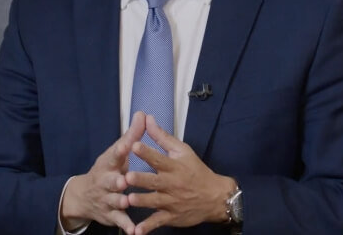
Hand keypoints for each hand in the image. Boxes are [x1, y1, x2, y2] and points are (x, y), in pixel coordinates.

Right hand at [60, 111, 146, 233]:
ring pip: (114, 200)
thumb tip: (143, 114)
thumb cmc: (107, 170)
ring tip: (127, 202)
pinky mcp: (111, 215)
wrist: (84, 196)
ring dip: (120, 201)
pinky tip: (135, 231)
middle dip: (116, 180)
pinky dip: (126, 226)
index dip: (120, 150)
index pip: (114, 155)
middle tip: (123, 180)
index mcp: (109, 164)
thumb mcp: (117, 152)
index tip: (126, 145)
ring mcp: (107, 199)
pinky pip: (120, 221)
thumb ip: (132, 135)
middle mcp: (106, 181)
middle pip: (110, 180)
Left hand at [126, 115, 237, 234]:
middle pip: (155, 181)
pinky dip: (148, 227)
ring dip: (142, 202)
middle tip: (127, 177)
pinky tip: (136, 231)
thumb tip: (148, 119)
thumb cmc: (196, 170)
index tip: (134, 145)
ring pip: (154, 202)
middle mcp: (172, 184)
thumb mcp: (182, 151)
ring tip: (128, 201)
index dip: (147, 152)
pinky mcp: (171, 216)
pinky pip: (158, 222)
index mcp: (174, 166)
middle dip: (141, 180)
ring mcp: (172, 201)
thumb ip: (162, 137)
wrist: (215, 197)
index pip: (159, 158)